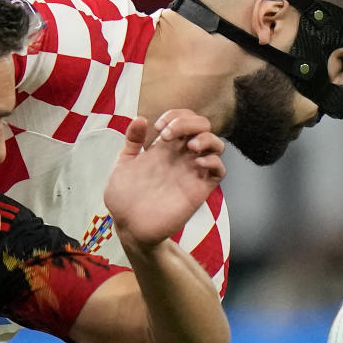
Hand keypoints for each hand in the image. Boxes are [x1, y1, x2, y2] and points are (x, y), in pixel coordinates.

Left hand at [104, 110, 224, 248]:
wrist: (129, 226)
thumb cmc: (124, 198)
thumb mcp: (122, 164)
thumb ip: (132, 141)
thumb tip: (140, 118)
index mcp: (164, 148)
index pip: (182, 119)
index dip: (174, 115)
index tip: (158, 128)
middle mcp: (181, 156)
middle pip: (202, 126)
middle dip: (188, 122)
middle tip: (168, 135)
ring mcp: (192, 171)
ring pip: (216, 144)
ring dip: (206, 138)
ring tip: (190, 146)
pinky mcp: (200, 189)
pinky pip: (220, 170)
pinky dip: (214, 161)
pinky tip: (197, 163)